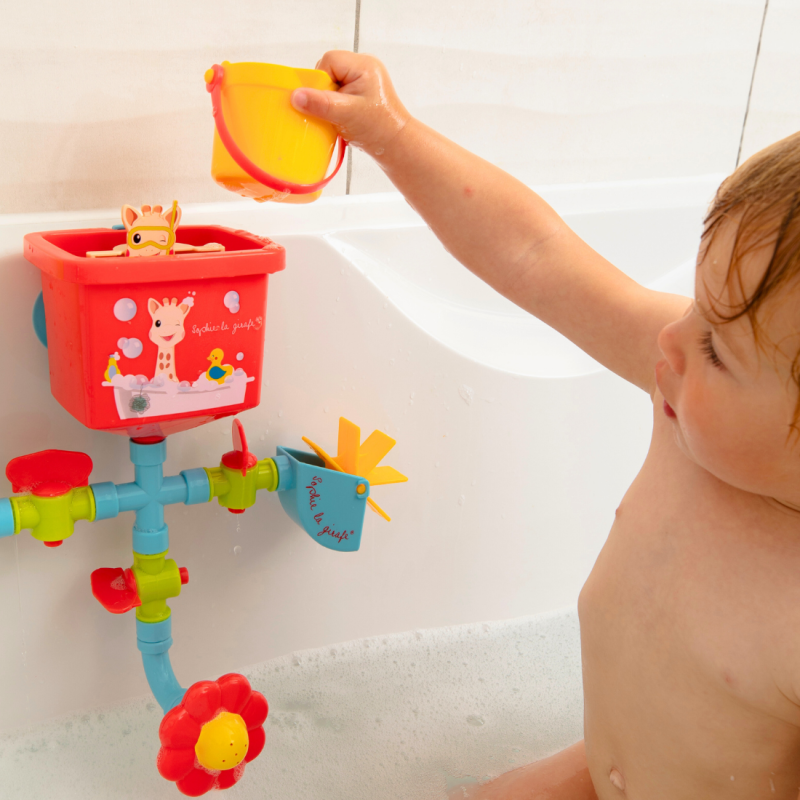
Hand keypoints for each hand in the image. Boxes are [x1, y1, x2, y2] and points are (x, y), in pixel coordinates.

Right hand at [291, 51, 410, 156]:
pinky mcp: (362, 92)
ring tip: (341, 116)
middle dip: (325, 92)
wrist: (396, 145)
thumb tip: (296, 96)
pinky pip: (339, 92)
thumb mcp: (346, 115)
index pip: (328, 61)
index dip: (320, 81)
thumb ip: (321, 104)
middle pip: (329, 71)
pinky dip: (336, 105)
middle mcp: (365, 67)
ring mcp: (364, 79)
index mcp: (364, 65)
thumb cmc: (378, 129)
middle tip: (334, 111)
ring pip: (333, 83)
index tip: (323, 101)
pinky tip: (343, 117)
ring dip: (330, 100)